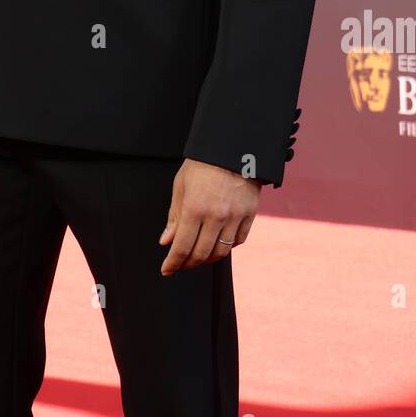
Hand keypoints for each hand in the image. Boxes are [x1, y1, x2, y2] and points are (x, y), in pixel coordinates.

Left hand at [158, 158, 259, 274]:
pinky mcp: (249, 214)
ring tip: (199, 256)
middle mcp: (216, 215)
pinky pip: (239, 240)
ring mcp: (235, 216)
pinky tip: (218, 243)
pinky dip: (227, 246)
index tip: (167, 269)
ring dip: (208, 259)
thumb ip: (175, 216)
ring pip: (221, 252)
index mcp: (194, 207)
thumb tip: (166, 241)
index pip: (182, 246)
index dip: (173, 262)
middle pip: (201, 254)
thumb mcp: (181, 185)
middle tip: (181, 264)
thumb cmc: (202, 164)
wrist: (232, 147)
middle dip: (188, 264)